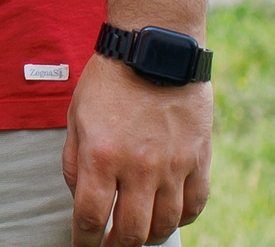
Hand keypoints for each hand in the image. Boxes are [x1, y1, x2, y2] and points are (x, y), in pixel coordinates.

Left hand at [62, 54, 211, 244]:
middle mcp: (139, 167)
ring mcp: (174, 166)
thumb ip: (74, 162)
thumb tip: (81, 198)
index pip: (92, 217)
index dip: (84, 241)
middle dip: (115, 246)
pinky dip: (181, 219)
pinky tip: (168, 216)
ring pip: (165, 225)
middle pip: (131, 231)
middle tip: (108, 245)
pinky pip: (194, 205)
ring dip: (149, 236)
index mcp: (102, 156)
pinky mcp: (199, 160)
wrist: (154, 48)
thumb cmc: (109, 80)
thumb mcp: (75, 116)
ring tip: (137, 233)